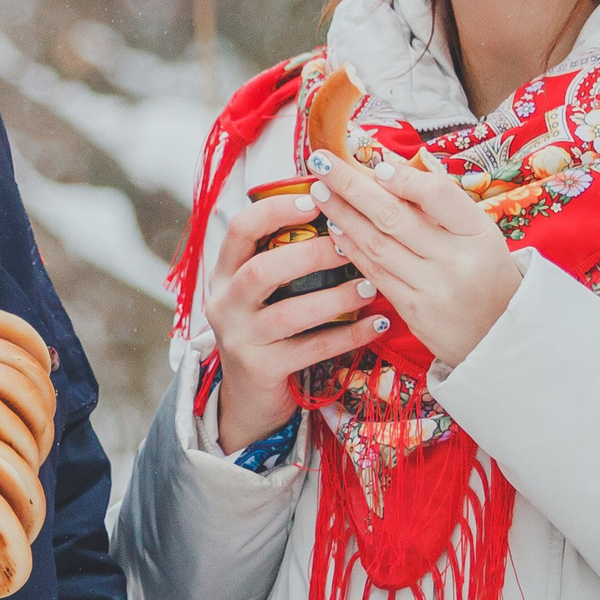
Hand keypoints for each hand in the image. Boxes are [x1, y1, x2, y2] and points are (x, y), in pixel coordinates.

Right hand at [202, 191, 385, 452]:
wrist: (249, 400)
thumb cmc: (268, 332)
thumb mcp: (262, 293)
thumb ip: (283, 257)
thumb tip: (338, 211)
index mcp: (224, 273)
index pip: (239, 229)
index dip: (275, 210)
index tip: (314, 200)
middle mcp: (224, 303)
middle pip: (260, 270)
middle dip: (310, 254)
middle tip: (350, 244)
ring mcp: (239, 339)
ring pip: (287, 313)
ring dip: (335, 298)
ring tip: (370, 286)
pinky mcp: (260, 369)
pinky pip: (310, 349)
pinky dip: (347, 335)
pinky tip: (376, 324)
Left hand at [310, 147, 523, 365]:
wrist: (501, 335)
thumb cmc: (486, 274)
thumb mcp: (479, 234)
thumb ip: (441, 204)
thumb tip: (390, 168)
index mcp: (478, 234)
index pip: (437, 195)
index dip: (402, 178)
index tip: (375, 164)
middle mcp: (456, 261)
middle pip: (394, 216)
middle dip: (351, 186)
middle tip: (322, 163)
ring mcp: (433, 288)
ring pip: (377, 244)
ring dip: (343, 214)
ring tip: (320, 192)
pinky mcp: (413, 311)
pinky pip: (374, 272)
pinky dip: (351, 248)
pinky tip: (334, 228)